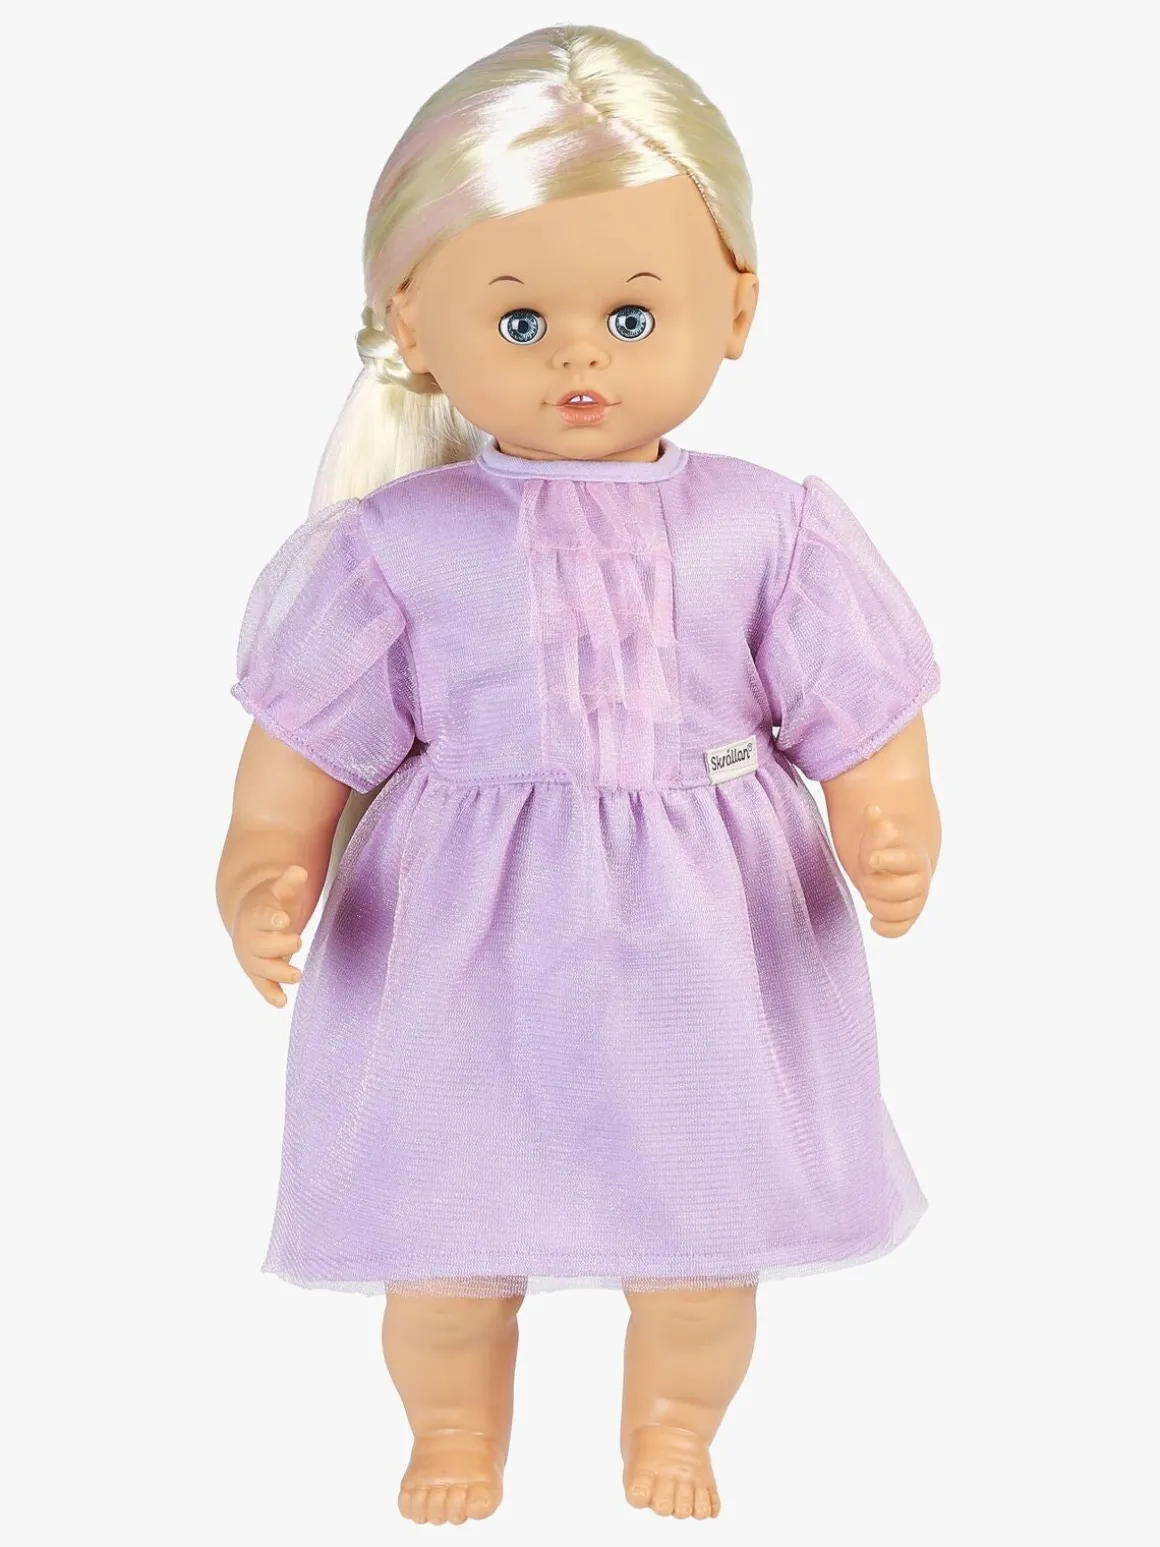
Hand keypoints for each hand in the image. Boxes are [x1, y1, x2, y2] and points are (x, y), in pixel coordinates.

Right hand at [231, 864, 308, 1006]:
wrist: (250, 918)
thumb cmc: (270, 902)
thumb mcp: (278, 888)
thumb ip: (289, 881)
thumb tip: (299, 871)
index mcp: (255, 914)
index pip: (261, 916)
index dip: (271, 919)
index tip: (283, 920)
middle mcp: (250, 938)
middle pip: (262, 946)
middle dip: (279, 946)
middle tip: (298, 940)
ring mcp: (252, 957)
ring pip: (262, 968)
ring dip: (278, 973)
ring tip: (298, 975)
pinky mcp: (257, 972)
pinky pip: (262, 985)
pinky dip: (270, 994)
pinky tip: (282, 1003)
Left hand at [855, 804, 932, 937]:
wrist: (897, 864)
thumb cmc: (886, 846)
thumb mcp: (879, 832)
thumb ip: (875, 823)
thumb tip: (872, 809)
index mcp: (912, 856)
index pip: (906, 860)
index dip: (888, 860)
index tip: (872, 859)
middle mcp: (919, 879)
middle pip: (904, 890)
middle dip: (879, 887)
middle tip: (867, 881)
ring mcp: (915, 900)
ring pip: (903, 912)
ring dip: (879, 907)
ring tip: (868, 897)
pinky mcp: (906, 916)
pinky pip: (899, 930)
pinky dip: (884, 928)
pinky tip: (873, 920)